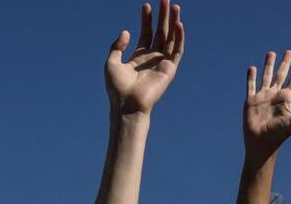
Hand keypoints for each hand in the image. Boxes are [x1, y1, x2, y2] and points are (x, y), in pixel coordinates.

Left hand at [105, 3, 184, 117]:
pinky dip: (179, 37)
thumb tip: (126, 31)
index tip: (146, 5)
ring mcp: (162, 63)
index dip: (146, 19)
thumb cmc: (117, 89)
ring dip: (174, 22)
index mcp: (139, 57)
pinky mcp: (170, 69)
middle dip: (163, 16)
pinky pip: (177, 50)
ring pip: (171, 38)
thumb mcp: (111, 63)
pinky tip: (178, 24)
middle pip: (160, 32)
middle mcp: (152, 59)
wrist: (126, 105)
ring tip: (175, 6)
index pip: (146, 33)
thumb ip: (117, 46)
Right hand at [241, 50, 290, 160]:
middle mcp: (275, 96)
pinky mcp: (251, 101)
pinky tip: (252, 68)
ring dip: (269, 65)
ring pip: (266, 77)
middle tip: (290, 51)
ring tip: (271, 53)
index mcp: (286, 99)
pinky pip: (251, 86)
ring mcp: (263, 98)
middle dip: (285, 63)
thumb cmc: (279, 135)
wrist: (261, 144)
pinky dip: (251, 77)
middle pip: (281, 75)